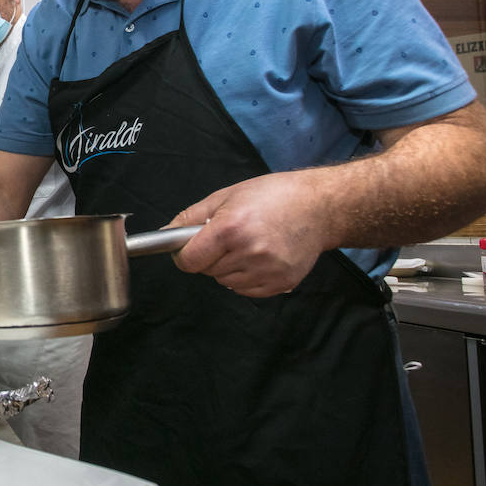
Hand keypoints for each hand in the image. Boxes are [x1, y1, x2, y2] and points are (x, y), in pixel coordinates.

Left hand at [165, 170, 335, 296]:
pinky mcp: (281, 283)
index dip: (184, 255)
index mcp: (231, 229)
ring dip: (229, 267)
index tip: (188, 249)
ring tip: (249, 243)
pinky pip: (246, 290)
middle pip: (207, 271)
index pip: (189, 260)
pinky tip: (260, 256)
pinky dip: (246, 278)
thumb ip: (191, 217)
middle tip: (230, 236)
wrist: (319, 207)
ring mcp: (267, 271)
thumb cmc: (273, 196)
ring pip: (225, 282)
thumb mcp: (226, 196)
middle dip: (210, 256)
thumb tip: (166, 234)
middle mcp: (249, 253)